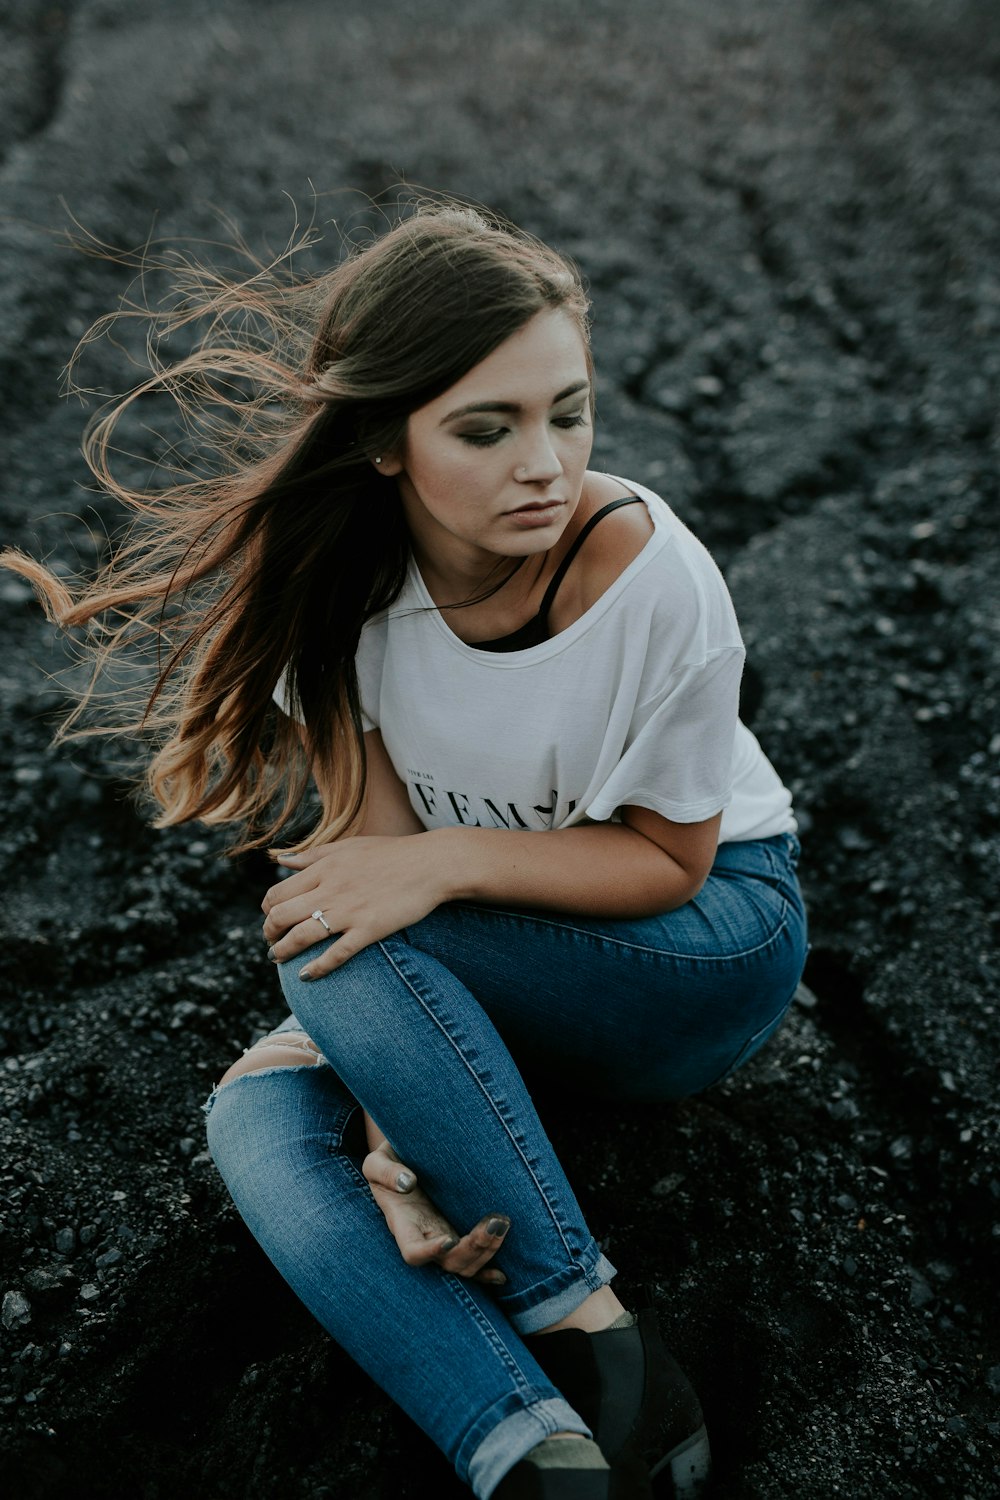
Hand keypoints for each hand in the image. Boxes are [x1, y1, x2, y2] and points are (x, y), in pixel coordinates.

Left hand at [261, 835, 450, 977]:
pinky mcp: (369, 929)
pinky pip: (336, 954)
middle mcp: (330, 890)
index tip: (271, 919)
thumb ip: (312, 855)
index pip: (278, 893)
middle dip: (269, 933)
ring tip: (278, 958)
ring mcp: (349, 912)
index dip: (268, 911)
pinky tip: (306, 976)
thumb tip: (280, 860)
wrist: (431, 864)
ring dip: (283, 952)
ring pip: (301, 937)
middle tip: (271, 942)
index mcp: (323, 868)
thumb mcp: (348, 845)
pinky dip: (316, 968)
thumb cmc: (391, 853)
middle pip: (281, 917)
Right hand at [362, 1139, 510, 1285]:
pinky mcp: (455, 1232)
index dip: (430, 1252)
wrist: (404, 1158)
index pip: (412, 1252)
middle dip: (474, 1248)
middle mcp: (422, 1237)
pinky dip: (485, 1272)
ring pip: (463, 1264)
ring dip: (486, 1251)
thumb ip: (386, 1171)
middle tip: (495, 1222)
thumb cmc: (388, 1162)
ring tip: (502, 1223)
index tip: (448, 1240)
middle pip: (448, 1262)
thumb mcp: (377, 1161)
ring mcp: (440, 1238)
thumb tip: (407, 1182)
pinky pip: (470, 1263)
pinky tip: (501, 1276)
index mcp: (401, 1223)